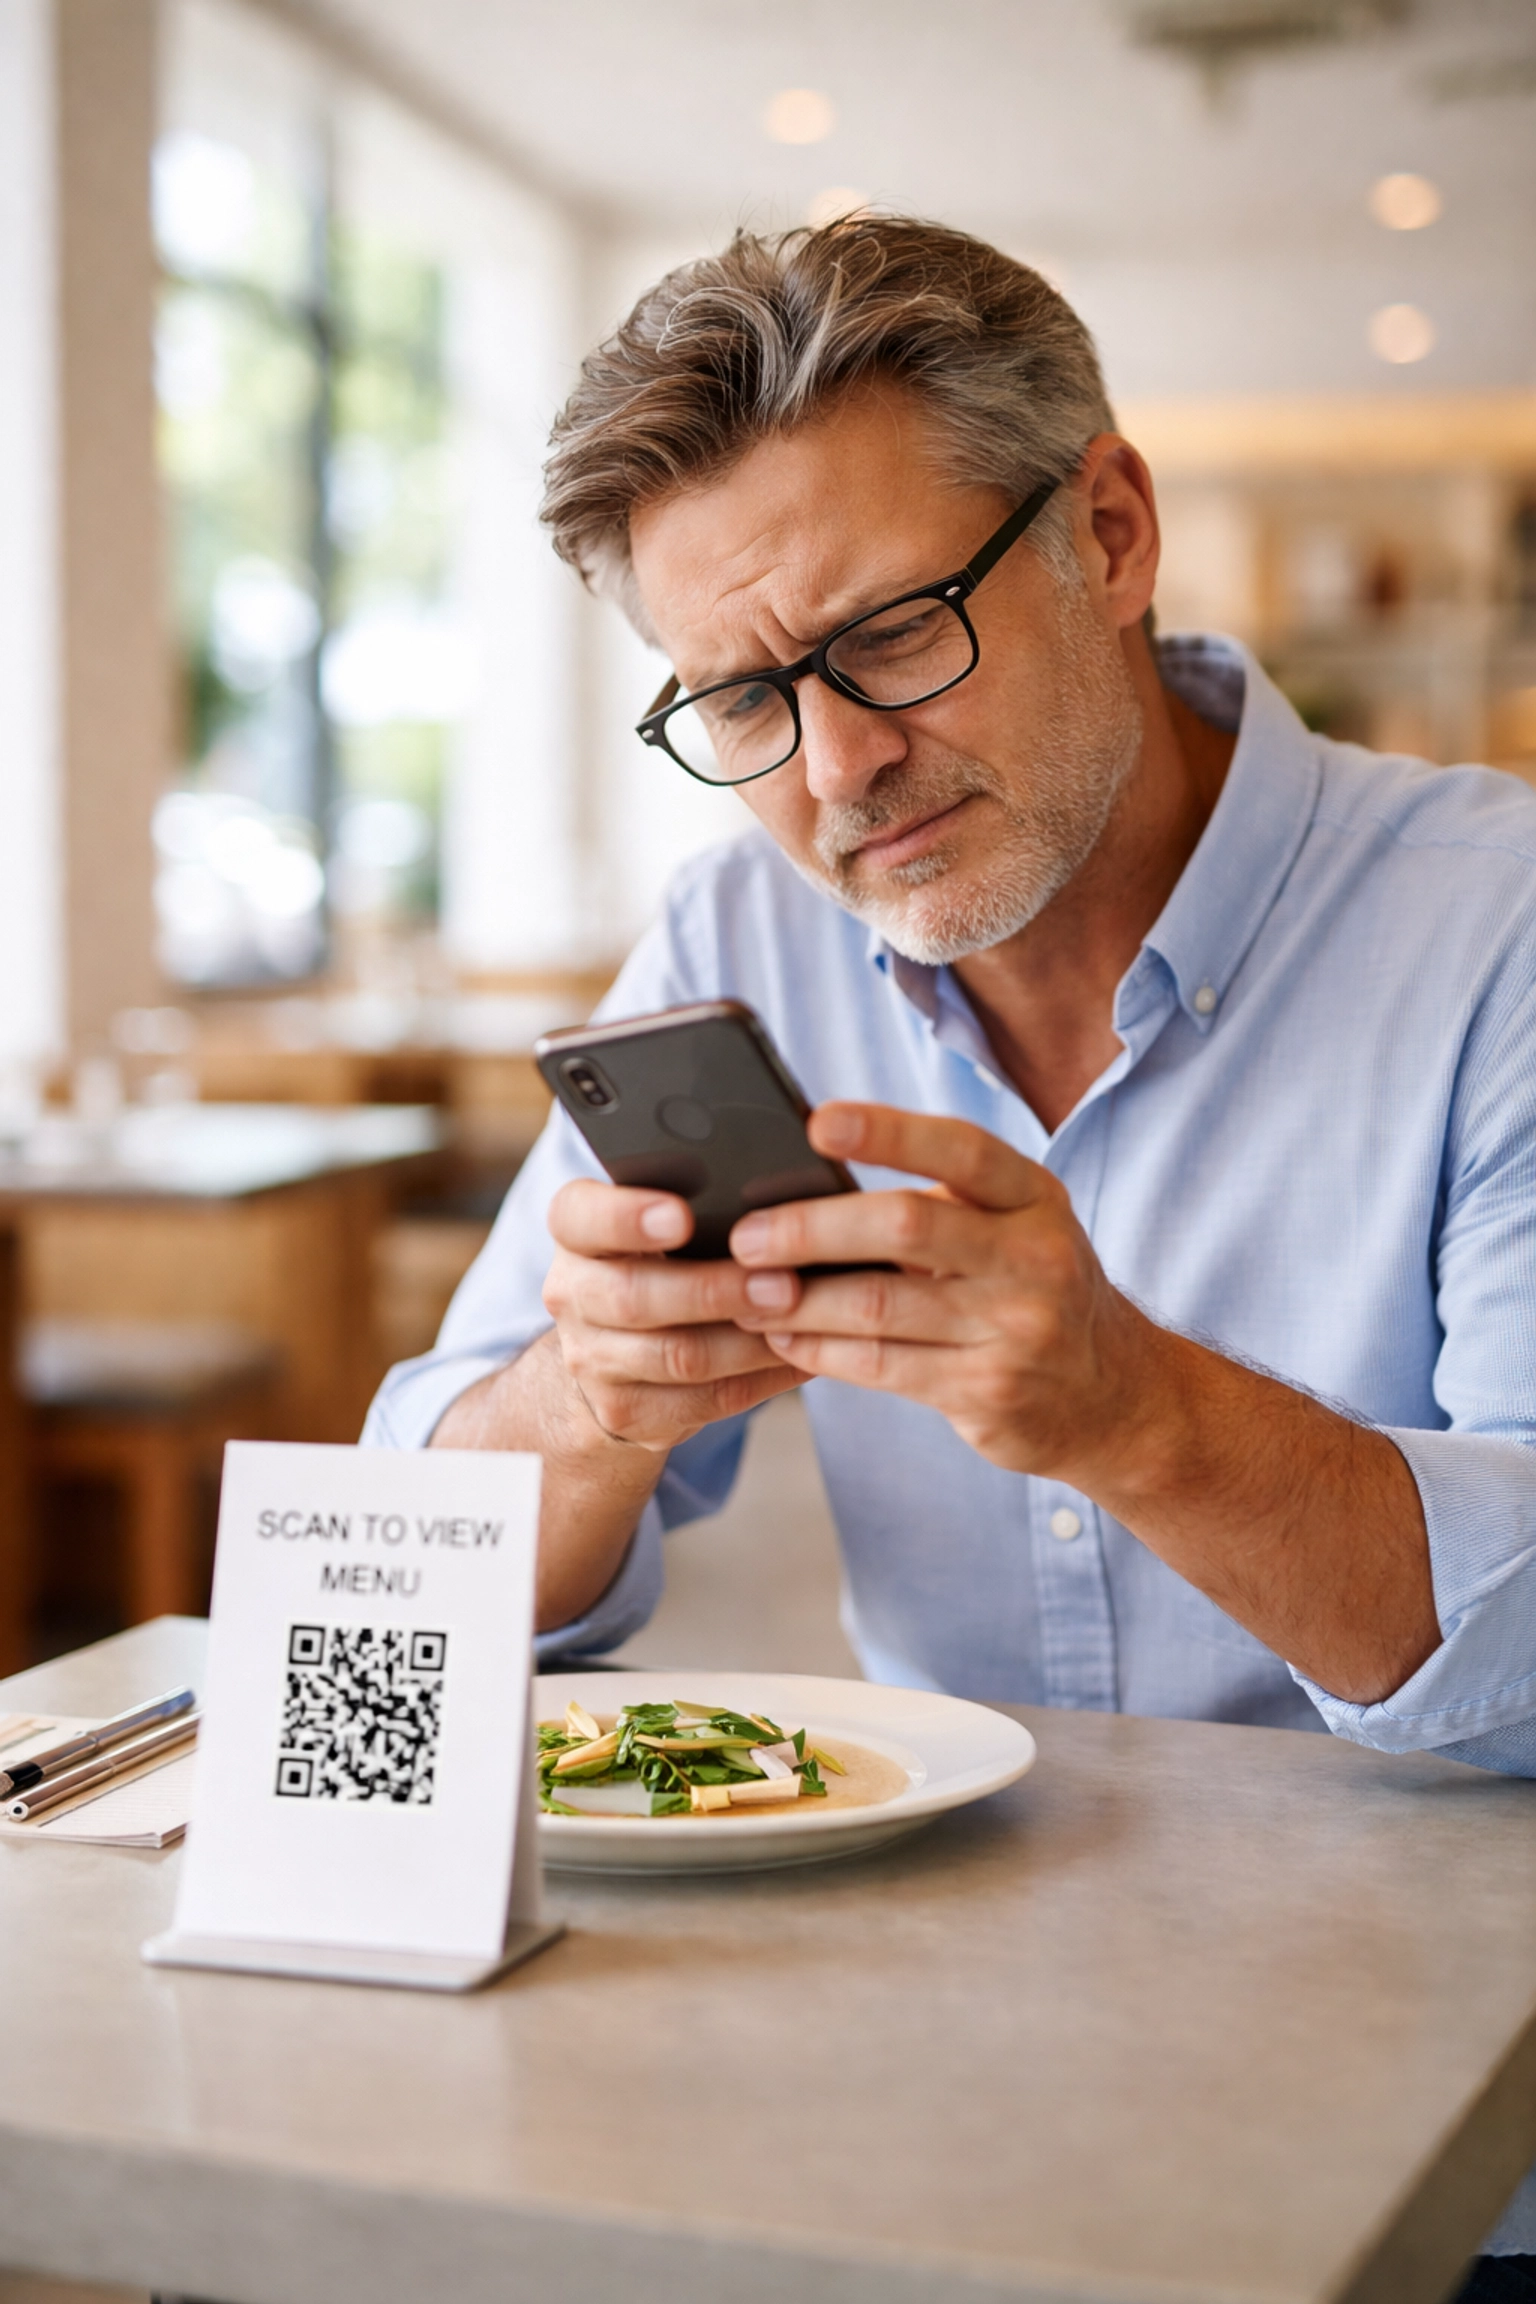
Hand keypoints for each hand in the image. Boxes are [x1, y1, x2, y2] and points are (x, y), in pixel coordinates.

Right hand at [542, 1178, 807, 1452]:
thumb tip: (773, 1196)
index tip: (682, 1216)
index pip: (579, 1216)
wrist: (611, 1354)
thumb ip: (694, 1201)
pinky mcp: (626, 1410)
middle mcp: (571, 1295)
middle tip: (783, 1283)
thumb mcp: (654, 1223)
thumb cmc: (657, 1263)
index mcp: (576, 1234)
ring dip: (747, 1342)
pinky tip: (798, 1357)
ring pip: (676, 1356)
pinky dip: (759, 1379)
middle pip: (633, 1296)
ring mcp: (592, 1360)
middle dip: (714, 1291)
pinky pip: (702, 1400)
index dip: (626, 1217)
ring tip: (801, 1320)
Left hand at [729, 1102, 1155, 1482]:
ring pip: (880, 1306)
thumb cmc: (1034, 1290)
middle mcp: (1033, 1257)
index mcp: (1034, 1198)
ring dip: (799, 1300)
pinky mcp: (987, 1392)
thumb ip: (939, 1204)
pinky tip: (783, 1336)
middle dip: (812, 1229)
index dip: (887, 1132)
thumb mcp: (1014, 1229)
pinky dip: (819, 1349)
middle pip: (905, 1227)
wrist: (1113, 1395)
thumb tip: (810, 1184)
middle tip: (744, 1236)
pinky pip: (880, 1365)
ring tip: (746, 1292)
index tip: (816, 1121)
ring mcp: (1015, 1329)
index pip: (960, 1150)